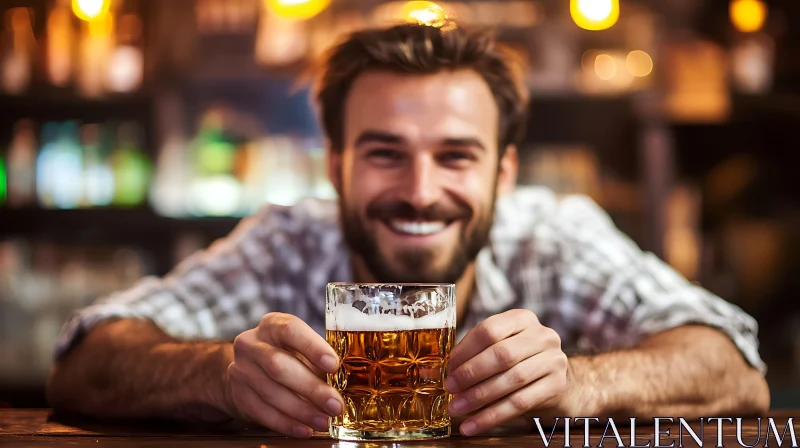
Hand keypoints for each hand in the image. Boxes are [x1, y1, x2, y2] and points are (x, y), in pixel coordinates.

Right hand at [224, 313, 343, 437]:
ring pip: (271, 392)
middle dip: (311, 388)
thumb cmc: (286, 355)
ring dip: (302, 411)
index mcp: (272, 325)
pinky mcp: (238, 395)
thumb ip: (320, 359)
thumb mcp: (300, 348)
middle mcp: (251, 344)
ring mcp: (241, 370)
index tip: (334, 365)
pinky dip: (286, 423)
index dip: (313, 347)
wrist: (248, 370)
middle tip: (335, 404)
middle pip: (279, 366)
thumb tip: (349, 379)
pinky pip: (262, 412)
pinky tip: (305, 430)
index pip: (290, 330)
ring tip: (324, 421)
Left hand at [445, 309, 567, 435]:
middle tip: (450, 388)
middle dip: (471, 374)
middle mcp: (542, 336)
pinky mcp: (557, 386)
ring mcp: (553, 360)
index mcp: (522, 319)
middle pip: (502, 354)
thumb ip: (474, 354)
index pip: (490, 330)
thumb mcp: (501, 348)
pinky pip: (520, 403)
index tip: (449, 368)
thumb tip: (439, 371)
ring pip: (511, 380)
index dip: (466, 350)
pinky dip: (492, 416)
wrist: (555, 381)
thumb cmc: (519, 362)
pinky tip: (474, 425)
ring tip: (457, 408)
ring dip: (479, 397)